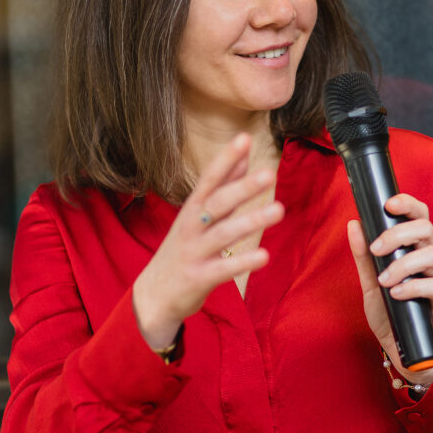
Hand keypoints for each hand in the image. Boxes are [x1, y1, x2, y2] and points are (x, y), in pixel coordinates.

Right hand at [132, 133, 283, 348]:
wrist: (153, 294)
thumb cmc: (184, 248)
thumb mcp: (198, 215)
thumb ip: (223, 187)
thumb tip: (244, 155)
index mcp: (193, 209)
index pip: (210, 179)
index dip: (226, 159)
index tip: (244, 138)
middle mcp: (191, 226)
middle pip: (218, 203)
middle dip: (242, 188)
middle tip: (269, 173)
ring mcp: (194, 252)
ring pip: (224, 234)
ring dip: (251, 221)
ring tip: (279, 210)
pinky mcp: (198, 278)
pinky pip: (223, 269)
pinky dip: (243, 262)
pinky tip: (264, 256)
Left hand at [346, 193, 432, 386]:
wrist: (399, 348)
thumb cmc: (388, 312)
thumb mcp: (369, 283)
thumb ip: (363, 256)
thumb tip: (354, 223)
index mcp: (415, 249)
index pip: (420, 217)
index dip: (408, 204)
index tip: (388, 204)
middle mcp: (431, 260)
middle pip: (427, 229)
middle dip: (399, 234)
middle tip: (377, 249)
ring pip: (432, 256)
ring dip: (402, 265)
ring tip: (384, 280)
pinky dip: (412, 287)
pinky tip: (396, 294)